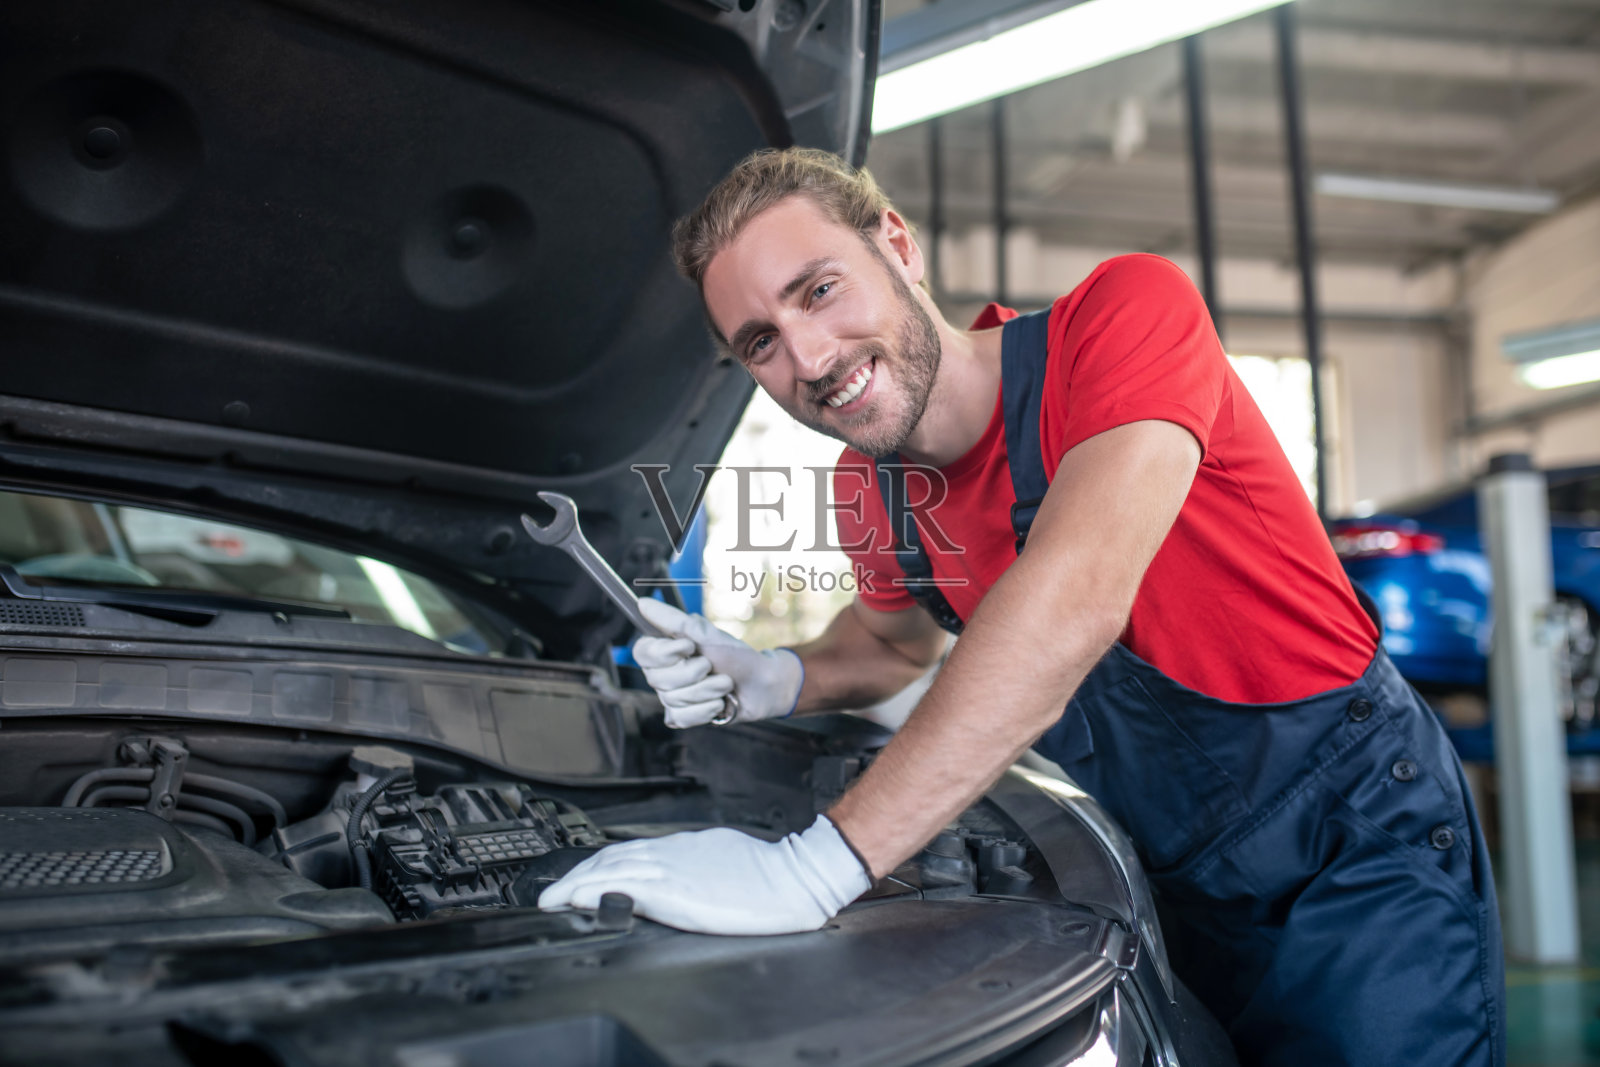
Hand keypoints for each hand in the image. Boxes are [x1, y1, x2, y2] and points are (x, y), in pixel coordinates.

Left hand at [537, 815, 870, 934]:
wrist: (793, 877)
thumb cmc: (768, 873)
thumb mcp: (724, 858)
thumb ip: (696, 864)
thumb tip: (680, 879)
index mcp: (684, 847)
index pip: (628, 851)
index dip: (598, 863)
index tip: (579, 877)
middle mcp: (671, 853)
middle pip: (610, 856)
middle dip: (578, 872)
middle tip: (554, 890)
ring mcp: (670, 870)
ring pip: (608, 868)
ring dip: (575, 882)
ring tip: (554, 897)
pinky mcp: (673, 891)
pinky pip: (620, 885)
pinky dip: (591, 889)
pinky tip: (575, 898)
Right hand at [633, 598, 803, 727]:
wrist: (761, 683)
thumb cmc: (734, 654)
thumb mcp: (704, 633)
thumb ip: (671, 619)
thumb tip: (643, 603)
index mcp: (666, 650)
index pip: (642, 652)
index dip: (663, 653)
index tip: (689, 647)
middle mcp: (664, 673)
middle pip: (658, 679)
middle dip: (693, 673)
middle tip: (712, 665)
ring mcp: (672, 696)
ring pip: (673, 699)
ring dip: (707, 690)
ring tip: (724, 684)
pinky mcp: (684, 716)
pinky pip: (682, 717)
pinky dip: (705, 709)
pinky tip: (719, 703)